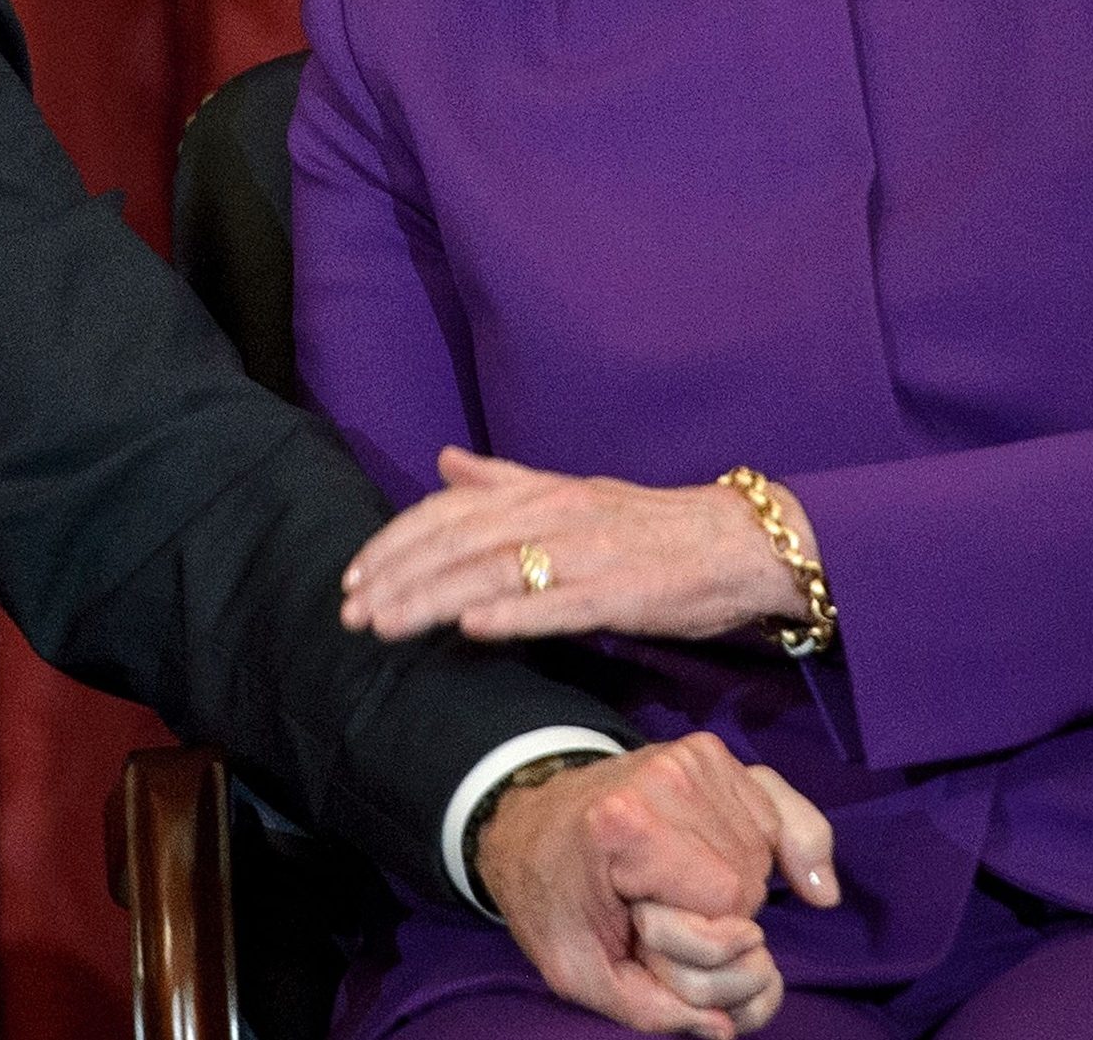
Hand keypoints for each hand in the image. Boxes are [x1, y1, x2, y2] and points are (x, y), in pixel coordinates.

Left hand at [342, 448, 810, 643]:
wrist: (742, 542)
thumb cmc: (651, 525)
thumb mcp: (571, 492)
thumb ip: (504, 481)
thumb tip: (443, 462)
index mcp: (540, 492)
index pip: (448, 512)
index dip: (395, 543)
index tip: (353, 577)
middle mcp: (556, 514)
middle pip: (459, 542)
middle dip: (397, 577)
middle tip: (351, 612)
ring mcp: (589, 553)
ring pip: (495, 573)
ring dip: (434, 599)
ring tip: (386, 624)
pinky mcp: (623, 593)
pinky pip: (560, 604)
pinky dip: (513, 614)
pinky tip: (472, 629)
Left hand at [469, 735, 837, 1037]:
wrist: (527, 826)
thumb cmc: (552, 899)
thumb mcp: (578, 971)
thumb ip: (651, 1009)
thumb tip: (726, 1028)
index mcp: (626, 825)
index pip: (727, 904)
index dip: (700, 941)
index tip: (646, 930)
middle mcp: (665, 777)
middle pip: (748, 881)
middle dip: (719, 918)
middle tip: (660, 912)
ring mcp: (691, 757)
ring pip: (765, 853)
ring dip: (738, 886)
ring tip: (676, 886)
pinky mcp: (710, 754)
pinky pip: (782, 813)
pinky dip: (783, 846)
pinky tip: (799, 878)